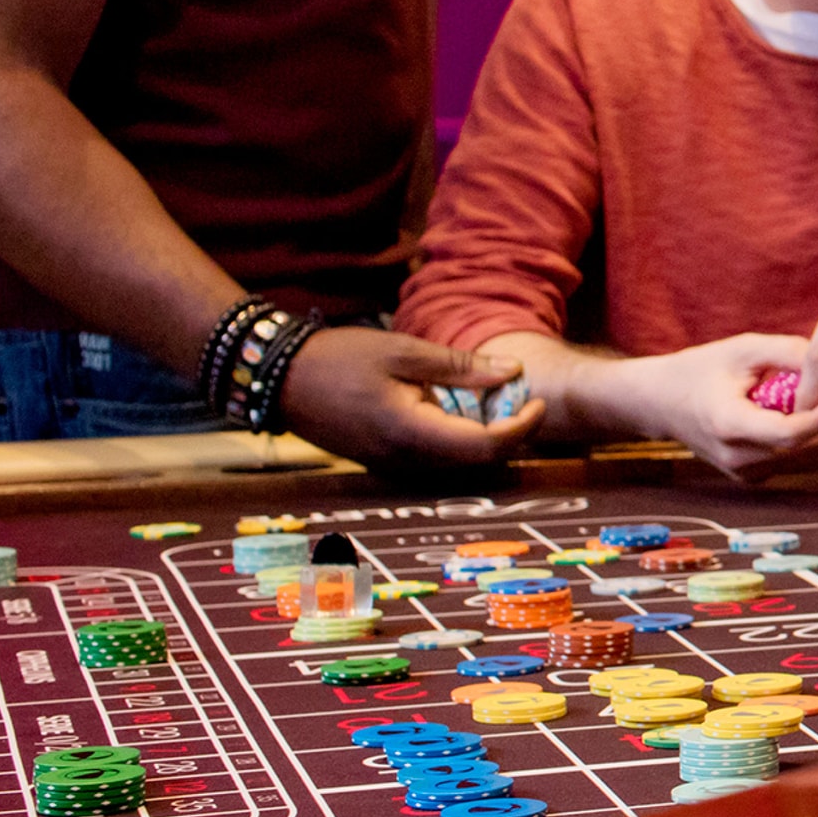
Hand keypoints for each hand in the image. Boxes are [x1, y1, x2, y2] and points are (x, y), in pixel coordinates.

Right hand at [278, 329, 542, 467]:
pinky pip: (434, 456)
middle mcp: (404, 461)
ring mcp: (392, 465)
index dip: (522, 428)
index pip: (486, 447)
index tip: (539, 401)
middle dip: (508, 430)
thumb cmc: (339, 358)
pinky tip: (457, 405)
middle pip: (476, 459)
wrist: (278, 380)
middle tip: (519, 394)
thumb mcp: (403, 351)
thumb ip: (460, 366)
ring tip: (491, 394)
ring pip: (457, 461)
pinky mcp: (384, 461)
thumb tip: (513, 372)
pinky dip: (457, 434)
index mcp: (411, 432)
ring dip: (484, 433)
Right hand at [634, 332, 817, 479]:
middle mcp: (739, 459)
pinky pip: (799, 454)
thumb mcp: (743, 349)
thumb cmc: (699, 368)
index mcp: (729, 427)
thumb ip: (790, 353)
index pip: (792, 433)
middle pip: (809, 446)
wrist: (659, 403)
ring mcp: (746, 473)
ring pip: (809, 453)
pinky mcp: (754, 474)